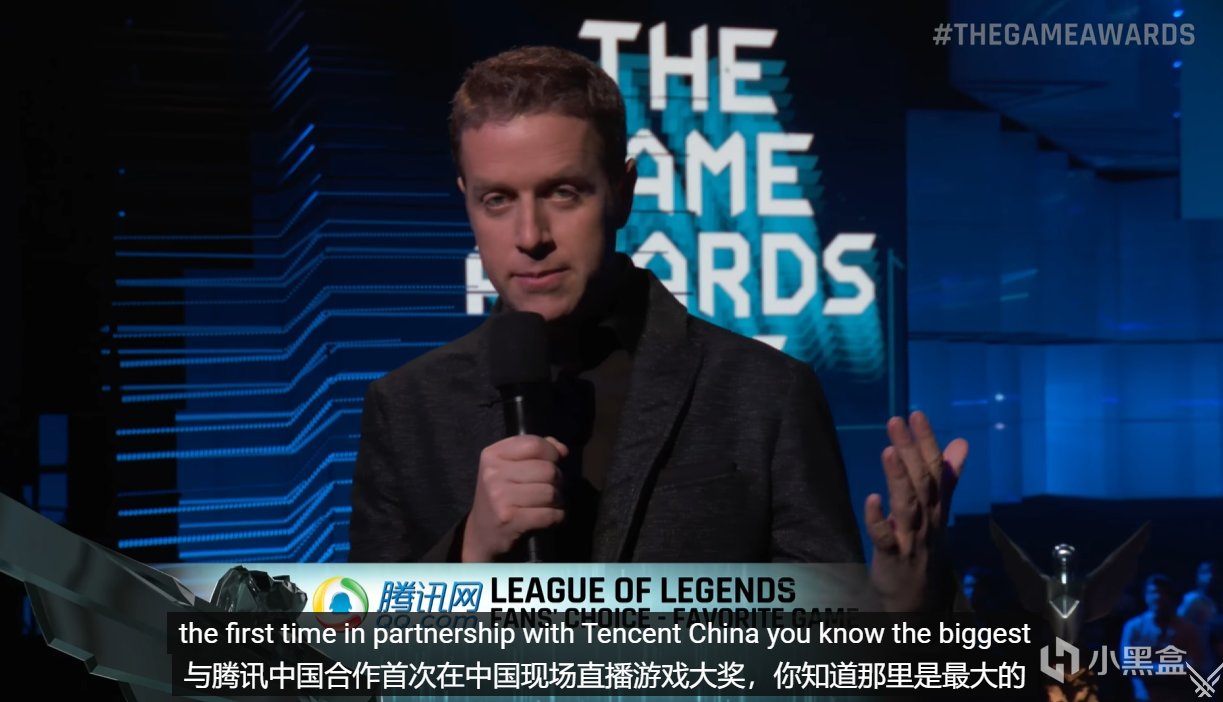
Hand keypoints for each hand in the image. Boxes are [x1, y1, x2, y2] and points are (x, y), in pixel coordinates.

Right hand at [461, 435, 567, 561]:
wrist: (481, 533)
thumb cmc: (501, 496)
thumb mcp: (510, 466)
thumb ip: (536, 451)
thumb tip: (562, 450)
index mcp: (492, 455)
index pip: (534, 444)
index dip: (551, 453)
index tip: (552, 463)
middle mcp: (493, 474)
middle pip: (547, 469)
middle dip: (558, 481)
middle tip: (550, 489)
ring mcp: (500, 497)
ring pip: (550, 492)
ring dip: (558, 500)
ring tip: (550, 504)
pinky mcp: (509, 519)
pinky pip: (550, 514)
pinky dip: (557, 517)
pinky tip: (550, 518)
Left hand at [864, 411, 967, 611]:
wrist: (918, 597)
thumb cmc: (924, 546)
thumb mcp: (938, 511)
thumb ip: (948, 477)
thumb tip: (961, 442)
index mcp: (937, 506)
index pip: (935, 468)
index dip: (927, 441)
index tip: (916, 414)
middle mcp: (928, 519)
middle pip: (922, 482)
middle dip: (911, 451)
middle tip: (898, 420)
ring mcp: (912, 538)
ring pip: (908, 506)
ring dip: (899, 479)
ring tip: (889, 451)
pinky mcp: (893, 556)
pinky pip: (886, 538)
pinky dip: (879, 519)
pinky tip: (872, 499)